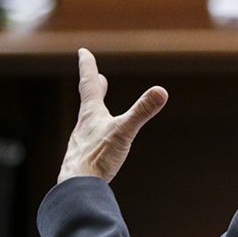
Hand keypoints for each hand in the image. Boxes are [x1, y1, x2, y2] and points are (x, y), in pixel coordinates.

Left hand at [58, 50, 166, 183]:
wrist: (76, 185)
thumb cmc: (97, 157)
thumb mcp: (124, 132)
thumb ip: (142, 111)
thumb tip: (161, 91)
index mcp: (92, 114)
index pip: (89, 85)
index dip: (87, 66)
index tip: (83, 51)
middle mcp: (84, 125)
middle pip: (89, 100)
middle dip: (94, 86)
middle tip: (96, 75)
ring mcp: (83, 141)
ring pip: (89, 121)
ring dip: (96, 110)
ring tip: (99, 110)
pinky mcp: (85, 157)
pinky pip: (91, 140)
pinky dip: (97, 134)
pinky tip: (100, 144)